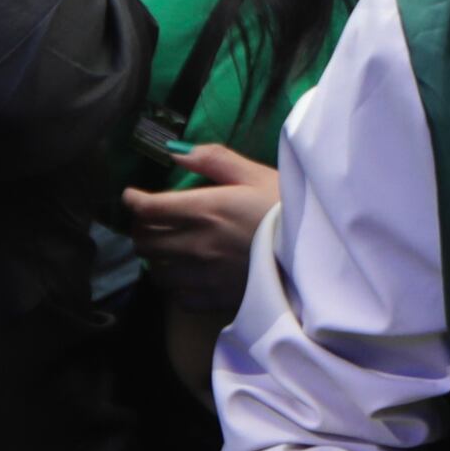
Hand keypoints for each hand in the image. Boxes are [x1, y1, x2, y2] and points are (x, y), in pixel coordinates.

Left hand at [118, 146, 273, 330]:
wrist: (317, 257)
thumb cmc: (286, 209)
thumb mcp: (256, 174)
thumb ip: (214, 159)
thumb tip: (176, 152)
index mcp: (204, 209)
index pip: (148, 209)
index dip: (133, 201)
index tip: (132, 196)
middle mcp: (195, 244)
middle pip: (144, 241)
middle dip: (140, 228)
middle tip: (151, 220)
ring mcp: (202, 276)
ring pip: (154, 270)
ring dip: (155, 256)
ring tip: (166, 247)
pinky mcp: (213, 299)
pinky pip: (176, 295)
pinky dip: (173, 283)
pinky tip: (184, 273)